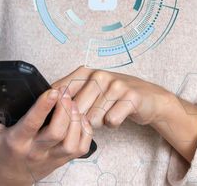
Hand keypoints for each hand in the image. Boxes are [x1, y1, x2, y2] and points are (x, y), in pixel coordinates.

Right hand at [0, 87, 93, 185]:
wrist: (7, 178)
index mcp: (16, 141)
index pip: (32, 124)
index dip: (43, 107)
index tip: (52, 91)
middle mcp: (35, 151)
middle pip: (56, 132)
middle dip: (64, 110)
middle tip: (65, 92)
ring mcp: (51, 158)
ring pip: (71, 142)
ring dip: (76, 120)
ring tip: (72, 103)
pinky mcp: (62, 160)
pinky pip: (81, 148)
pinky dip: (85, 132)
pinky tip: (79, 118)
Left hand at [53, 66, 175, 127]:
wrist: (149, 99)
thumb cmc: (114, 97)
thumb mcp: (91, 92)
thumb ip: (70, 97)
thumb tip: (46, 111)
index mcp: (85, 72)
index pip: (60, 92)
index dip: (59, 110)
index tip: (63, 118)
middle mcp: (99, 75)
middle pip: (75, 110)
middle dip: (81, 121)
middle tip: (93, 117)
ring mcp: (115, 85)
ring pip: (93, 118)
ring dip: (99, 123)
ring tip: (107, 114)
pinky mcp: (130, 97)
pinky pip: (111, 120)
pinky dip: (114, 124)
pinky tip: (118, 116)